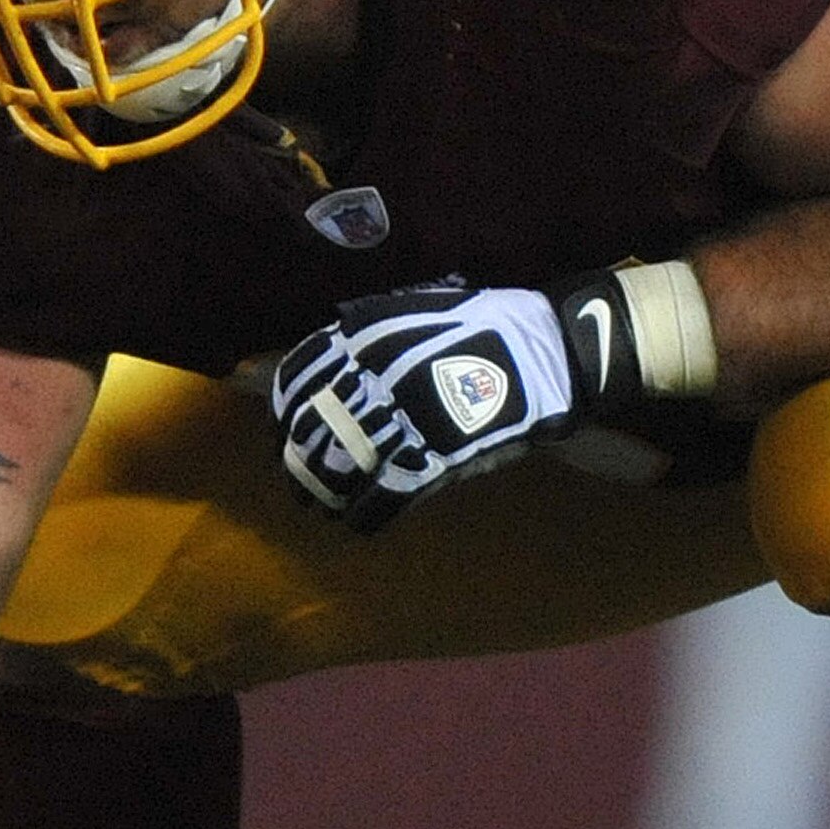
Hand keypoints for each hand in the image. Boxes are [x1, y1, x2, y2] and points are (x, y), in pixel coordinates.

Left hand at [273, 281, 574, 527]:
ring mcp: (403, 421)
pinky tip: (359, 522)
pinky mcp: (435, 458)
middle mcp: (374, 378)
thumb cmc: (486, 322)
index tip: (283, 433)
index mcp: (367, 337)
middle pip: (311, 431)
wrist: (546, 351)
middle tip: (296, 479)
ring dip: (323, 494)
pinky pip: (384, 497)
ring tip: (321, 507)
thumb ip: (373, 325)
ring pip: (338, 470)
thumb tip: (332, 347)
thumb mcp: (420, 306)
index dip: (284, 413)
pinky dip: (366, 516)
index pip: (299, 380)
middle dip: (297, 462)